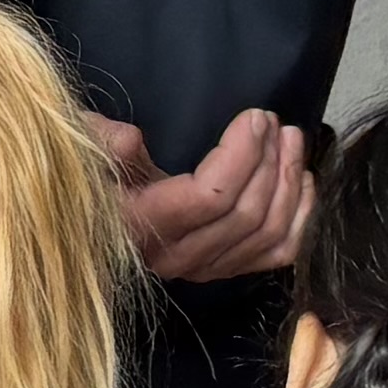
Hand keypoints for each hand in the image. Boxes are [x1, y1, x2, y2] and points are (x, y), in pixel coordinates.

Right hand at [99, 108, 312, 284]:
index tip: (253, 116)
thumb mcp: (83, 153)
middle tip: (275, 122)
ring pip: (267, 233)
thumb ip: (100, 142)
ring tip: (291, 141)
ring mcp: (202, 268)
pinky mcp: (221, 271)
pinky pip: (276, 254)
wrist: (90, 224)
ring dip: (289, 183)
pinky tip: (304, 183)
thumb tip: (130, 138)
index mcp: (140, 225)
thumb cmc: (88, 180)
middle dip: (271, 161)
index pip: (209, 196)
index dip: (242, 154)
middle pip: (246, 213)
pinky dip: (300, 218)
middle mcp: (175, 256)